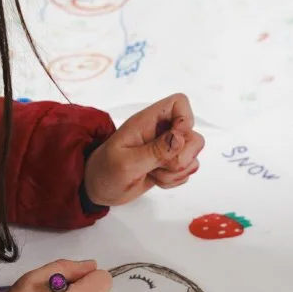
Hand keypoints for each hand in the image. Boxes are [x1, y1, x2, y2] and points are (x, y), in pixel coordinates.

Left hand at [84, 94, 204, 207]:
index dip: (185, 121)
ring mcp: (166, 149)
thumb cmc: (105, 171)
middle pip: (193, 134)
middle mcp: (160, 131)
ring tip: (153, 173)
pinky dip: (174, 180)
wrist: (99, 188)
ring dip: (176, 171)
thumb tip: (180, 138)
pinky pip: (186, 171)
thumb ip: (155, 151)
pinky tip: (155, 179)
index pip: (179, 103)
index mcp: (148, 121)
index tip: (175, 141)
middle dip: (183, 156)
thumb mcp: (127, 162)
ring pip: (192, 156)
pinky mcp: (169, 164)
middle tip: (163, 166)